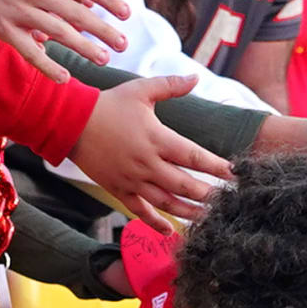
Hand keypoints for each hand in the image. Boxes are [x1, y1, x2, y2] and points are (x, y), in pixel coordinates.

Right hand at [0, 0, 129, 70]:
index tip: (126, 13)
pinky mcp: (3, 28)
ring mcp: (19, 11)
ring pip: (58, 33)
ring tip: (103, 60)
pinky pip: (29, 51)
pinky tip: (64, 78)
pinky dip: (47, 65)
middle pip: (77, 13)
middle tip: (123, 45)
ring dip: (84, 49)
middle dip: (104, 30)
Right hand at [72, 75, 231, 226]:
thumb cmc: (108, 104)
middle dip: (208, 194)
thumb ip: (171, 86)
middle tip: (227, 200)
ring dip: (188, 212)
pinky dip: (155, 222)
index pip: (194, 157)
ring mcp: (132, 179)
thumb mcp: (141, 90)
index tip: (235, 174)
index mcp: (157, 138)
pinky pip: (139, 211)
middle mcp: (147, 163)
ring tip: (207, 217)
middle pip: (184, 185)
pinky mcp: (118, 189)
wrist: (71, 122)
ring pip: (166, 202)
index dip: (216, 166)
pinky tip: (169, 230)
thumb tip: (195, 77)